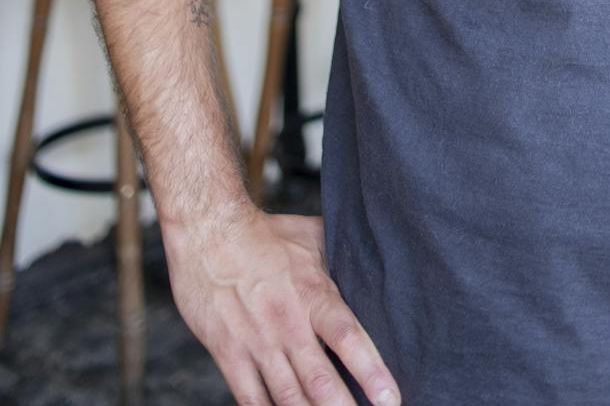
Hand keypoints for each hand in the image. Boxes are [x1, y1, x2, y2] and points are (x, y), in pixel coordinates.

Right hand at [161, 202, 401, 404]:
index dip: (371, 371)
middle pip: (320, 380)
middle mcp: (288, 325)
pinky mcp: (229, 355)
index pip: (348, 338)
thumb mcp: (311, 236)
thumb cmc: (264, 234)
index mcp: (313, 295)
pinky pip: (250, 398)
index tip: (390, 399)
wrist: (209, 232)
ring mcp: (257, 344)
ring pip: (288, 397)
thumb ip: (340, 255)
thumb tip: (372, 253)